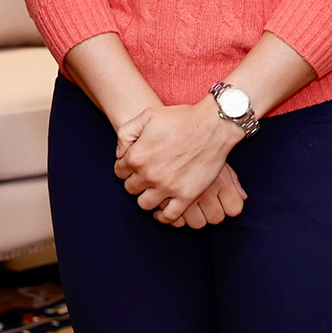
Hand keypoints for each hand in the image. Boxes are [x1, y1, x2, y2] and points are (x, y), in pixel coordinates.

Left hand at [113, 102, 244, 222]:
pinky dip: (163, 216)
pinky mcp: (186, 196)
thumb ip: (126, 133)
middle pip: (130, 188)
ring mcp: (168, 187)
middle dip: (135, 181)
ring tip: (153, 190)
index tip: (133, 165)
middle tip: (145, 176)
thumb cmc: (179, 118)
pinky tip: (163, 209)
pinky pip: (169, 216)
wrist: (211, 126)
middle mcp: (149, 174)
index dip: (125, 167)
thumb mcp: (146, 115)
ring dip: (146, 197)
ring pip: (145, 204)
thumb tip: (120, 154)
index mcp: (137, 155)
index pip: (120, 171)